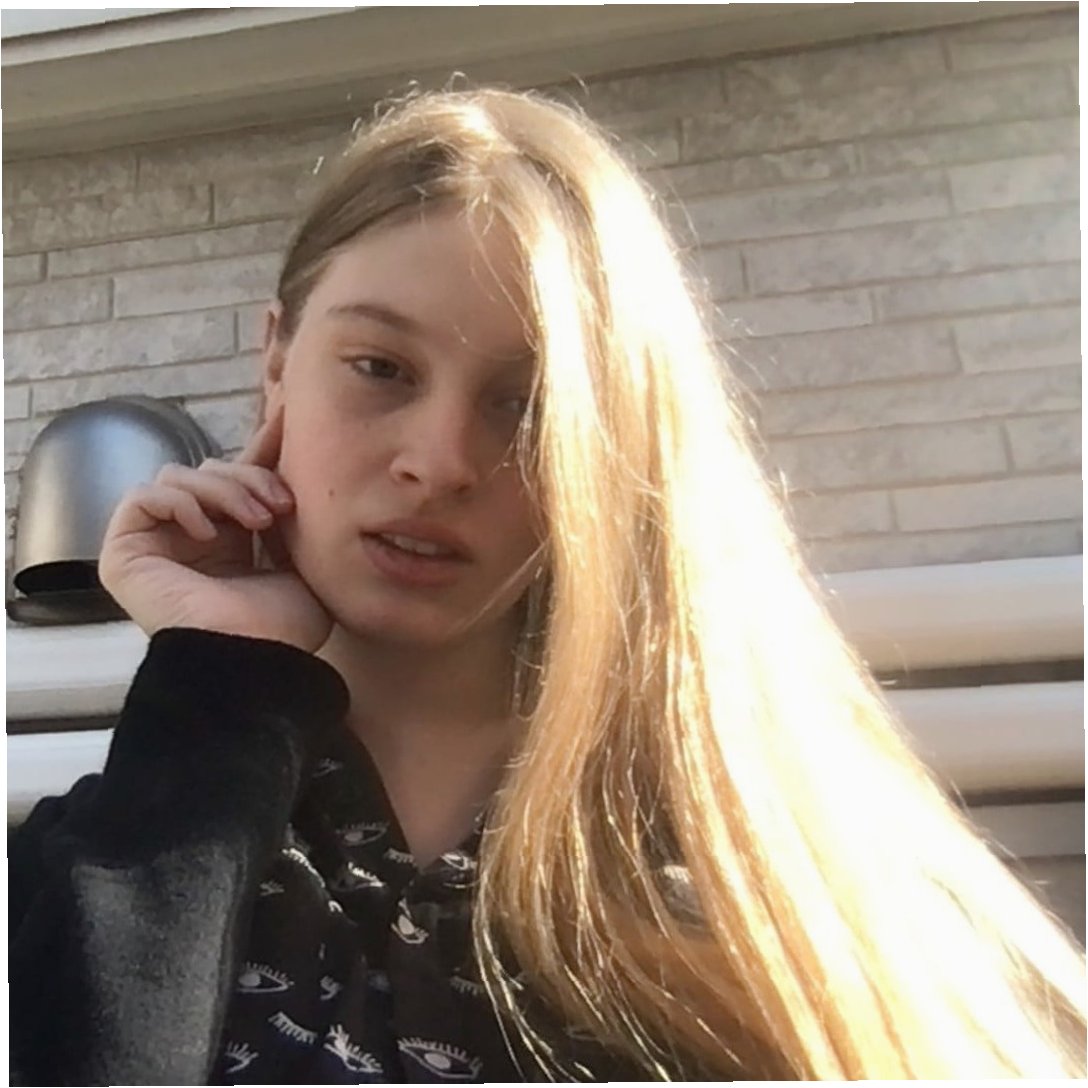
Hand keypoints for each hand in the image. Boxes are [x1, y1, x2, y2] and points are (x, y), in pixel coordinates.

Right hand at [98, 407, 332, 651]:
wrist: (255, 658)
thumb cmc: (283, 626)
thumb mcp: (302, 557)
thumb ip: (289, 508)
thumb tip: (293, 449)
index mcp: (234, 541)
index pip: (240, 477)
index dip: (262, 447)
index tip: (289, 416)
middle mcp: (194, 538)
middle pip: (214, 470)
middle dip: (251, 477)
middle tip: (281, 508)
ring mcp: (159, 544)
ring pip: (183, 476)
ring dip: (224, 490)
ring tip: (257, 523)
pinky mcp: (125, 552)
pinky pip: (145, 496)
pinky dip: (180, 502)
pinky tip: (209, 531)